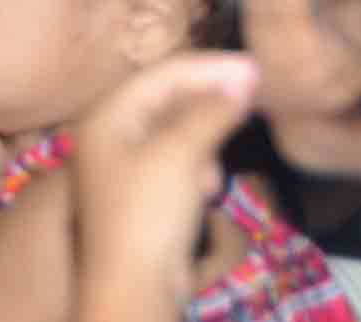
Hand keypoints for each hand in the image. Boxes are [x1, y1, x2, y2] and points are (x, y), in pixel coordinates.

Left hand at [70, 54, 258, 318]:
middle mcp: (108, 133)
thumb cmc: (148, 213)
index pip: (163, 74)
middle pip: (168, 99)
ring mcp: (123, 166)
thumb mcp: (181, 153)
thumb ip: (211, 111)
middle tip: (253, 96)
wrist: (133, 292)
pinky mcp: (141, 195)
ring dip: (203, 140)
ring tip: (215, 171)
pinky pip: (175, 162)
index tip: (254, 68)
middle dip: (209, 102)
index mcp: (106, 114)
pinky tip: (207, 189)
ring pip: (175, 132)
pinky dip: (195, 167)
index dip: (210, 68)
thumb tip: (244, 77)